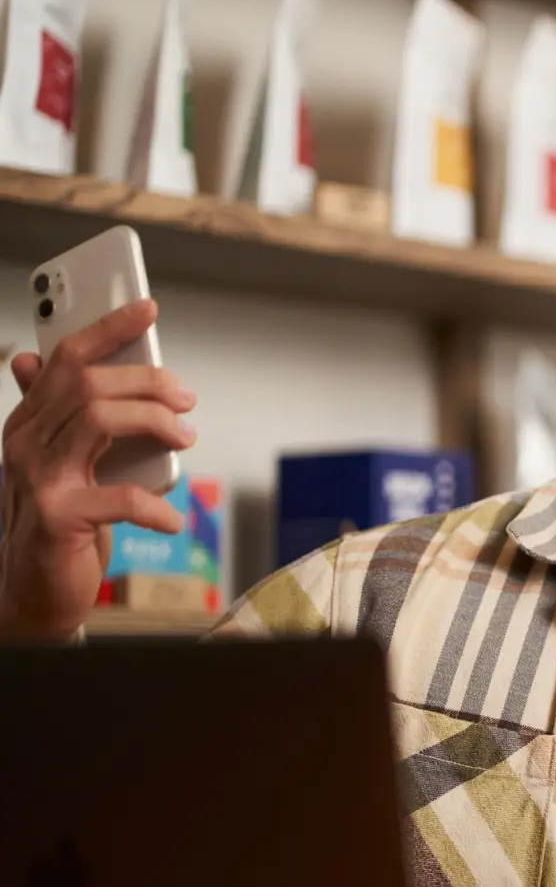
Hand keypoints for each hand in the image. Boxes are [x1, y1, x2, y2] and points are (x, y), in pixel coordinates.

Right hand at [0, 300, 196, 641]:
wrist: (35, 590)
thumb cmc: (61, 521)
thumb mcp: (63, 461)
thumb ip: (62, 415)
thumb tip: (36, 361)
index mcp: (30, 423)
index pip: (65, 359)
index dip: (107, 329)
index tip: (147, 309)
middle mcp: (26, 443)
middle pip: (89, 384)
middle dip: (147, 382)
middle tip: (186, 401)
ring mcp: (38, 479)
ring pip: (98, 419)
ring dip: (154, 421)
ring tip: (185, 437)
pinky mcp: (58, 518)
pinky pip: (118, 497)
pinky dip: (154, 506)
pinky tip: (171, 519)